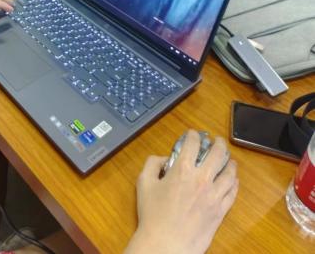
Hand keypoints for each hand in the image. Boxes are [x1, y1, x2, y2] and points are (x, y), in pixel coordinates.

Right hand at [126, 131, 238, 253]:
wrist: (166, 243)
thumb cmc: (152, 214)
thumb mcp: (144, 183)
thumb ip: (152, 164)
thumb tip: (164, 159)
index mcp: (182, 169)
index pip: (192, 144)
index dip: (193, 135)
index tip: (193, 134)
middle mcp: (202, 179)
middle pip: (217, 154)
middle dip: (217, 143)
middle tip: (216, 141)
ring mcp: (214, 195)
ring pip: (230, 173)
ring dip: (230, 162)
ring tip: (229, 159)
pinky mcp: (221, 210)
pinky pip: (233, 192)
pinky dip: (234, 182)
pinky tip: (232, 180)